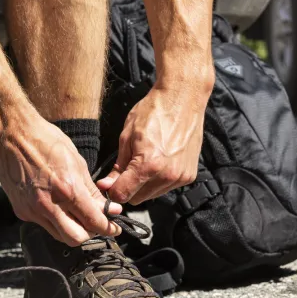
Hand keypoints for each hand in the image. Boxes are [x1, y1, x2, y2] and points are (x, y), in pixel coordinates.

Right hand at [0, 113, 121, 245]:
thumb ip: (92, 192)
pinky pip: (43, 224)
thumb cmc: (45, 141)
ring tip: (76, 214)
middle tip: (94, 224)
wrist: (11, 134)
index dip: (108, 228)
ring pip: (59, 235)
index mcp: (67, 189)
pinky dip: (54, 220)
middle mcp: (49, 204)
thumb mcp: (77, 162)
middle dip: (89, 234)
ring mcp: (33, 210)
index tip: (113, 228)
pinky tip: (55, 204)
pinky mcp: (21, 211)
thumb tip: (109, 209)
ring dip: (71, 230)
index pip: (93, 222)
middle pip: (76, 239)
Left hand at [97, 84, 208, 204]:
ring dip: (144, 185)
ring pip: (151, 195)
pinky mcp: (189, 175)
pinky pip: (166, 187)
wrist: (182, 98)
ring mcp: (180, 177)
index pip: (122, 195)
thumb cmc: (153, 111)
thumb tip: (106, 186)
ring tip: (147, 160)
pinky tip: (160, 161)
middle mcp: (167, 175)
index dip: (113, 190)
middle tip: (129, 167)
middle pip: (137, 199)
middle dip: (129, 187)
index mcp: (148, 165)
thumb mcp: (126, 136)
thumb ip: (117, 166)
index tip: (111, 183)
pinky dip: (160, 179)